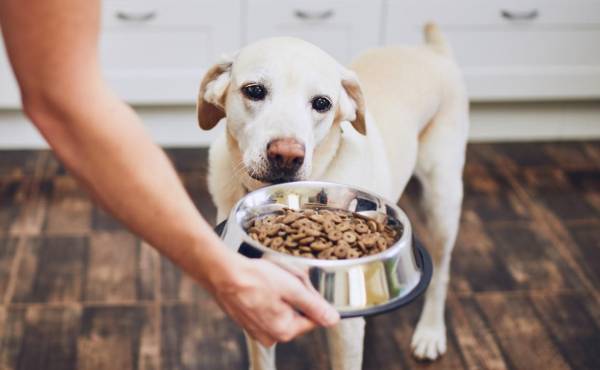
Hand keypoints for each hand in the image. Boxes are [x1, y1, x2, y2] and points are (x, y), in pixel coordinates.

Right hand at [209, 256, 339, 345]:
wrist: (222, 273)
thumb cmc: (255, 278)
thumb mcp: (292, 288)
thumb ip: (315, 306)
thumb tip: (333, 319)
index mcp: (284, 331)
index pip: (313, 318)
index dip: (310, 298)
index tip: (299, 284)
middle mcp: (270, 336)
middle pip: (297, 313)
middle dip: (294, 294)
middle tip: (283, 278)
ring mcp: (256, 330)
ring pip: (282, 309)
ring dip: (281, 293)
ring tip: (269, 279)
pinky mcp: (247, 320)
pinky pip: (266, 308)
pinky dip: (266, 295)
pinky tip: (259, 283)